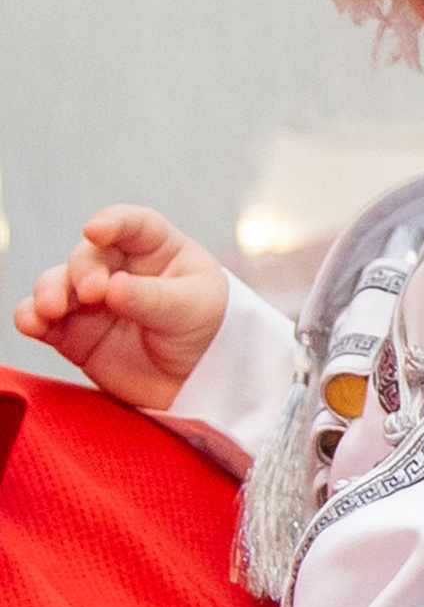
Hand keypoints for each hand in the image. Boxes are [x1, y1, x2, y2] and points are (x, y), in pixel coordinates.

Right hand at [12, 206, 231, 408]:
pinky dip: (32, 319)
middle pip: (89, 256)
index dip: (113, 223)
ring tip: (50, 309)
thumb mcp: (193, 311)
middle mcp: (122, 269)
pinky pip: (45, 320)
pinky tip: (31, 323)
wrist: (200, 383)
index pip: (134, 226)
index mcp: (160, 250)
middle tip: (92, 292)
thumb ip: (153, 298)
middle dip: (83, 270)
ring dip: (48, 291)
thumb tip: (113, 288)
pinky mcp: (74, 331)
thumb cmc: (208, 333)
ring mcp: (94, 300)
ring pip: (58, 283)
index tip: (94, 231)